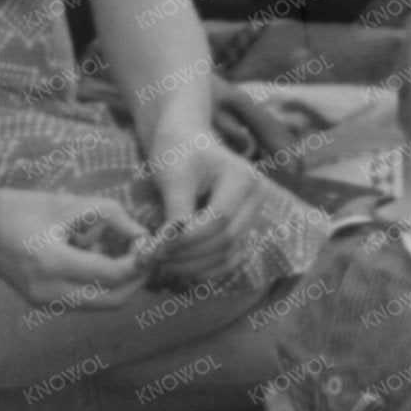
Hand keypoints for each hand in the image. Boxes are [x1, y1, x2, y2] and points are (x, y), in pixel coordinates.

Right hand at [0, 191, 154, 308]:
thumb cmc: (21, 209)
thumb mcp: (69, 203)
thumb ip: (112, 216)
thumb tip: (144, 236)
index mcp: (51, 262)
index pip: (113, 274)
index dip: (140, 260)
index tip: (149, 242)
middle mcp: (48, 290)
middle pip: (114, 300)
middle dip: (137, 279)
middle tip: (146, 254)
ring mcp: (45, 302)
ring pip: (103, 304)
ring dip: (123, 284)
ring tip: (125, 256)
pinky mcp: (45, 304)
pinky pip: (88, 301)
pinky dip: (104, 286)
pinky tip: (102, 261)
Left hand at [142, 135, 267, 291]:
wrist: (187, 141)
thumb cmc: (178, 152)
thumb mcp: (174, 176)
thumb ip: (175, 213)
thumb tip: (164, 250)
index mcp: (244, 177)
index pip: (219, 219)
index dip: (186, 238)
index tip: (154, 246)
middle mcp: (257, 198)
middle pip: (227, 239)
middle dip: (188, 253)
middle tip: (154, 257)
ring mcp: (254, 215)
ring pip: (229, 253)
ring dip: (195, 265)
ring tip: (163, 262)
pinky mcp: (245, 229)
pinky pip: (231, 259)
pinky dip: (207, 268)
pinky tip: (180, 266)